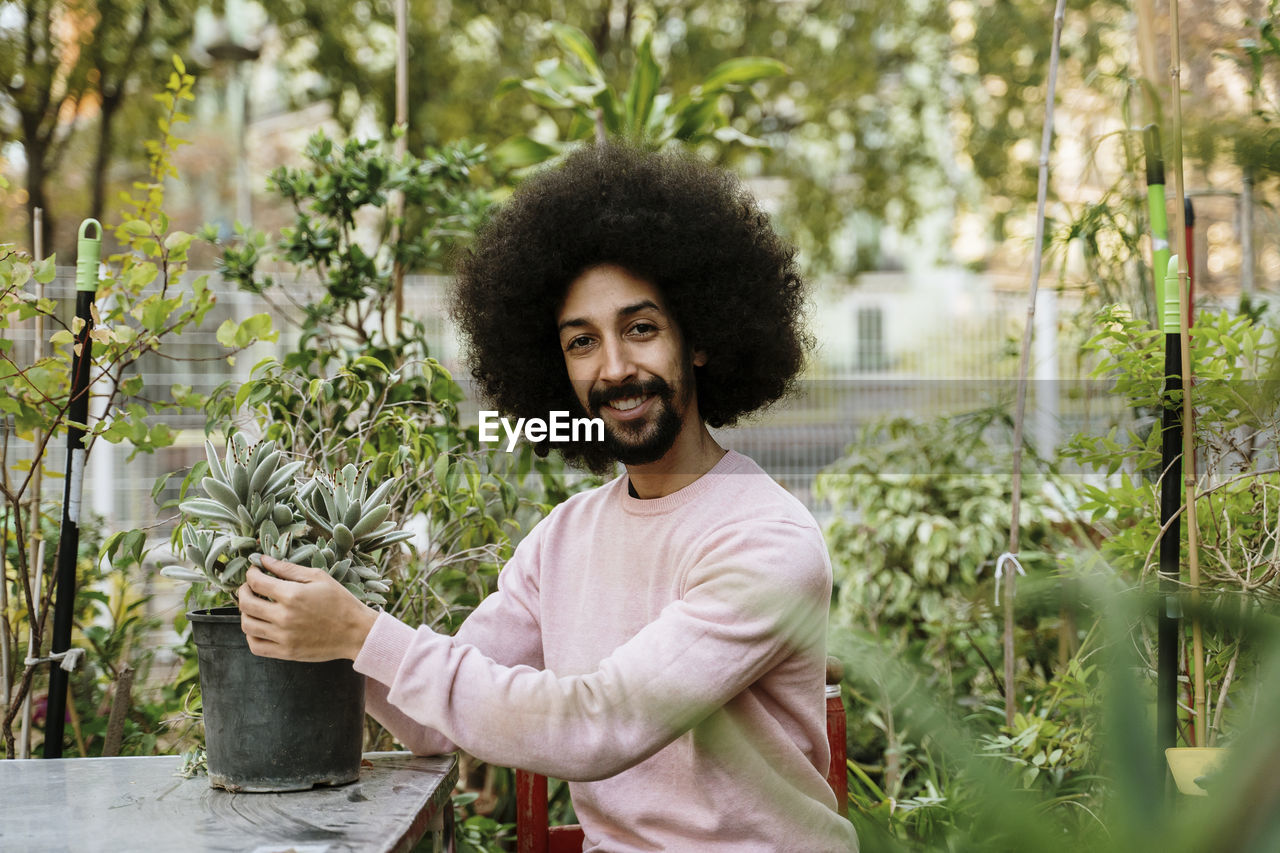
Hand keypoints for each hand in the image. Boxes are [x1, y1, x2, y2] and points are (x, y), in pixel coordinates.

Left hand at [238, 555, 377, 661]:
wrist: (356, 632)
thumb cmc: (340, 601)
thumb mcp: (318, 577)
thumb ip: (288, 568)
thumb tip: (264, 560)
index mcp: (292, 595)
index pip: (255, 582)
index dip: (251, 573)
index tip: (255, 571)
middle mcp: (284, 617)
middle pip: (245, 604)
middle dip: (243, 591)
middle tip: (250, 587)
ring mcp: (283, 637)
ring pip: (247, 625)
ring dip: (245, 613)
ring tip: (255, 606)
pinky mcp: (286, 652)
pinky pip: (255, 646)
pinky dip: (251, 635)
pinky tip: (260, 626)